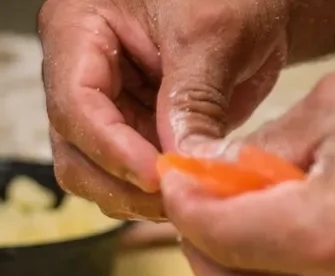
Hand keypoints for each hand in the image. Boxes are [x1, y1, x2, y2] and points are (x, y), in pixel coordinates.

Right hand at [38, 0, 289, 220]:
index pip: (75, 104)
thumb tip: (184, 163)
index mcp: (76, 29)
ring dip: (138, 197)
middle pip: (74, 151)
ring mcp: (104, 109)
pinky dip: (155, 196)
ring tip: (187, 195)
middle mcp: (78, 75)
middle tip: (176, 197)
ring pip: (95, 177)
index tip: (157, 176)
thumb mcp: (213, 31)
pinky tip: (188, 192)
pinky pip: (128, 181)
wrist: (260, 0)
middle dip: (122, 183)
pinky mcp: (132, 135)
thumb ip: (194, 98)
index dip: (111, 148)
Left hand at [163, 50, 334, 275]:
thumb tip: (212, 174)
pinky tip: (289, 227)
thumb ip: (262, 152)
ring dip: (240, 264)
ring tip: (240, 209)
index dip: (182, 207)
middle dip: (197, 249)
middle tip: (192, 204)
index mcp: (328, 234)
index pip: (216, 238)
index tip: (172, 180)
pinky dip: (285, 272)